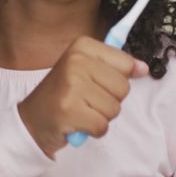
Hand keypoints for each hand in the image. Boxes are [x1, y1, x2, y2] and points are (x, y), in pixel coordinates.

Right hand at [17, 35, 149, 157]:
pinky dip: (94, 130)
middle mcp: (76, 61)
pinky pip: (102, 125)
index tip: (102, 82)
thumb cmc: (63, 94)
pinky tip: (78, 123)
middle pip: (123, 88)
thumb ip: (115, 66)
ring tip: (81, 110)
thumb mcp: (86, 70)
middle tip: (87, 100)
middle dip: (110, 100)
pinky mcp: (69, 110)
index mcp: (82, 46)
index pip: (126, 63)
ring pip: (114, 109)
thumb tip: (143, 68)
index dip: (120, 78)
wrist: (31, 120)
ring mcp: (72, 85)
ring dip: (101, 116)